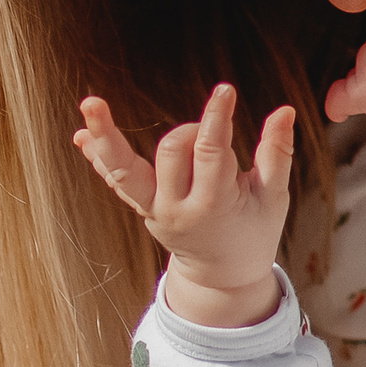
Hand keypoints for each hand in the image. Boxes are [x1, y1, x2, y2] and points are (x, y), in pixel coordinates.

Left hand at [74, 81, 296, 328]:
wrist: (222, 276)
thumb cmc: (254, 231)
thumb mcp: (274, 198)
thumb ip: (277, 154)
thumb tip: (285, 110)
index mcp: (215, 207)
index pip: (213, 154)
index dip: (218, 119)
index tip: (225, 90)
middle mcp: (177, 209)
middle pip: (172, 153)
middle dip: (193, 130)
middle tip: (213, 132)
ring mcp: (153, 209)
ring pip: (124, 170)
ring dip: (106, 136)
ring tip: (91, 103)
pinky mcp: (140, 206)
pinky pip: (115, 180)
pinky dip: (98, 157)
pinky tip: (80, 134)